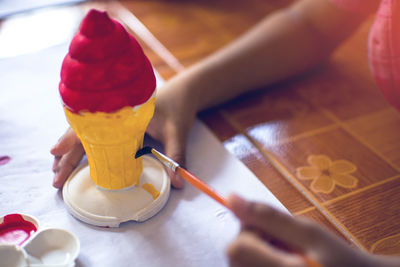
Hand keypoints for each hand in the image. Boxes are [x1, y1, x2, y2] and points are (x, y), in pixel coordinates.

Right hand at [51, 76, 196, 188]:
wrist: (183, 91)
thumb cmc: (178, 107)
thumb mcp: (177, 131)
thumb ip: (176, 155)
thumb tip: (178, 184)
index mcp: (122, 113)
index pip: (90, 128)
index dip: (70, 141)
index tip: (55, 153)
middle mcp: (113, 114)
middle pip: (82, 133)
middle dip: (66, 155)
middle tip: (55, 178)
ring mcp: (113, 117)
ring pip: (84, 132)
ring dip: (70, 149)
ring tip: (56, 166)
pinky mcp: (118, 122)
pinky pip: (94, 132)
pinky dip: (81, 143)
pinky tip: (75, 153)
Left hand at [226, 194, 396, 266]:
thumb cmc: (339, 258)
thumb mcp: (308, 232)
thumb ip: (267, 216)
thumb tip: (230, 197)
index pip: (237, 248)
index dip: (250, 231)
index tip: (276, 230)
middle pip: (235, 256)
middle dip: (253, 241)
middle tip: (285, 243)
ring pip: (240, 263)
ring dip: (257, 252)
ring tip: (287, 254)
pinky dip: (260, 261)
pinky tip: (282, 262)